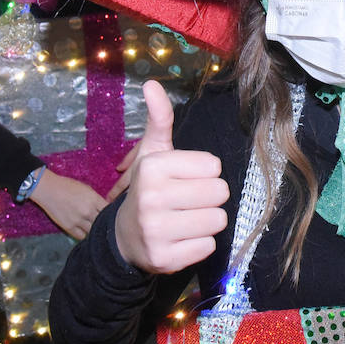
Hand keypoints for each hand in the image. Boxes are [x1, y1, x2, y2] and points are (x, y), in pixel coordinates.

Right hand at [29, 171, 108, 239]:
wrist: (48, 189)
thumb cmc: (67, 186)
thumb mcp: (86, 188)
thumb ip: (97, 199)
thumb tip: (107, 208)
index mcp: (94, 199)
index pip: (110, 211)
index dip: (112, 214)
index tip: (112, 215)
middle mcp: (87, 211)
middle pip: (103, 222)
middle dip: (104, 223)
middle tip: (105, 224)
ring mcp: (78, 220)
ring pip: (93, 231)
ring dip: (94, 230)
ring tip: (94, 228)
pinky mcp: (68, 227)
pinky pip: (81, 236)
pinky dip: (84, 234)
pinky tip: (84, 230)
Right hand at [114, 80, 228, 273]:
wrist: (124, 237)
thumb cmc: (149, 189)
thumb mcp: (152, 153)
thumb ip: (159, 119)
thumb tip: (151, 84)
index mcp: (152, 167)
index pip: (213, 166)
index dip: (203, 173)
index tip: (183, 179)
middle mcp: (151, 198)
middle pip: (220, 193)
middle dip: (209, 198)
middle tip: (187, 202)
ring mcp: (157, 231)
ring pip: (218, 220)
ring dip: (206, 221)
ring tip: (184, 219)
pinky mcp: (165, 259)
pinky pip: (209, 246)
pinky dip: (199, 244)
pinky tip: (180, 239)